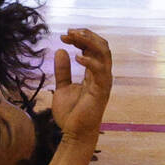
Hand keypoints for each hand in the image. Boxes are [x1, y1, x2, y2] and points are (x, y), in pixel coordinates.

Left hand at [49, 28, 111, 146]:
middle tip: (69, 31)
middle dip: (86, 35)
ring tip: (73, 37)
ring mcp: (103, 82)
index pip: (93, 48)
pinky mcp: (101, 91)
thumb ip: (62, 70)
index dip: (80, 38)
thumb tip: (60, 51)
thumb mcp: (62, 87)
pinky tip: (77, 57)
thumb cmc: (71, 113)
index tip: (63, 35)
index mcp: (94, 72)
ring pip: (104, 54)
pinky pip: (100, 71)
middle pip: (101, 46)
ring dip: (89, 42)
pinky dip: (90, 61)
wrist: (73, 133)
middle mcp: (102, 74)